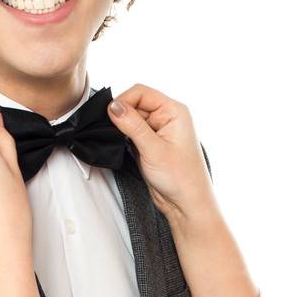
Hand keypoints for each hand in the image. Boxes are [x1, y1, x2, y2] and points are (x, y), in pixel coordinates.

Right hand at [106, 85, 217, 230]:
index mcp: (174, 111)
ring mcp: (159, 131)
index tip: (110, 116)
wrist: (186, 204)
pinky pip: (132, 133)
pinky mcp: (151, 144)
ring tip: (127, 145)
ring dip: (123, 130)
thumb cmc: (181, 178)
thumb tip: (113, 106)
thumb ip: (132, 125)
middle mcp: (167, 117)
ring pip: (131, 119)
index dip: (123, 101)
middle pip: (135, 104)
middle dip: (122, 117)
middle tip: (117, 135)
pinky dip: (125, 139)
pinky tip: (127, 150)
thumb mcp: (153, 149)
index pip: (141, 92)